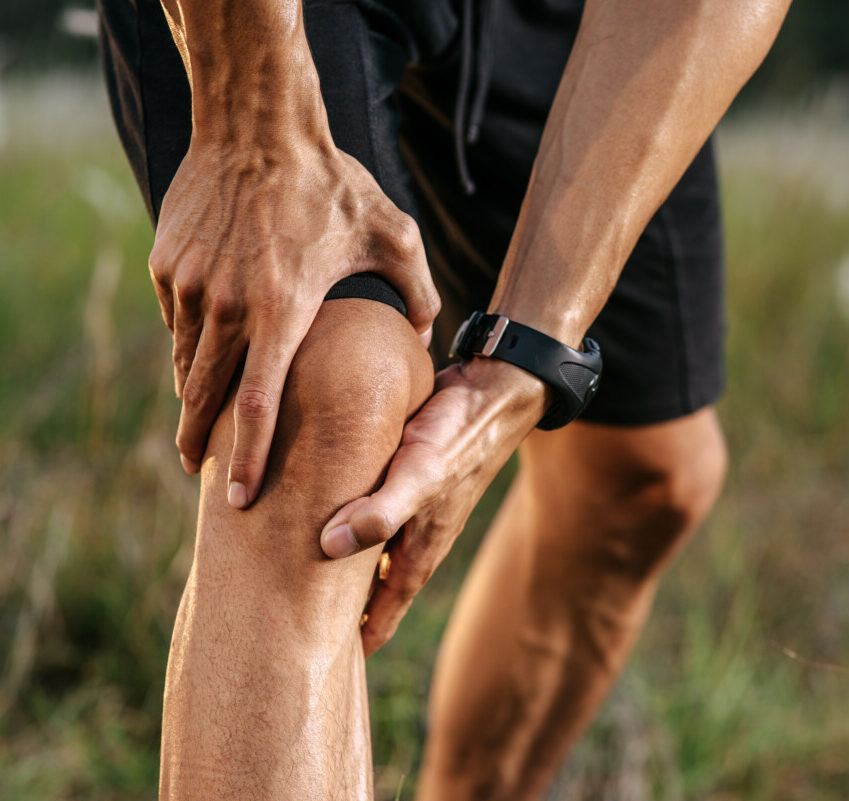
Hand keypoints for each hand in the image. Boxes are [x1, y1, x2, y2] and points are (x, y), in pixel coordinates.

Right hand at [150, 136, 439, 507]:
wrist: (258, 123)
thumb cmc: (332, 182)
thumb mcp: (393, 236)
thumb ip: (418, 293)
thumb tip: (427, 337)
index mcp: (284, 309)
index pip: (260, 403)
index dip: (248, 455)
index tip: (240, 493)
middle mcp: (229, 305)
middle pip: (208, 396)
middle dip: (202, 443)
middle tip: (201, 474)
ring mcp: (192, 284)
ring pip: (187, 360)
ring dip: (194, 396)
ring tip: (199, 425)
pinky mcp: (168, 263)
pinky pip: (177, 320)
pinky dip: (188, 345)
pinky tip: (201, 357)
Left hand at [319, 359, 549, 655]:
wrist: (493, 394)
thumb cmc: (459, 436)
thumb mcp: (420, 475)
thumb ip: (380, 511)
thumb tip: (327, 546)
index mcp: (418, 552)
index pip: (383, 615)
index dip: (353, 642)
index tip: (315, 664)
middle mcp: (414, 539)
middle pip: (372, 592)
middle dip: (340, 612)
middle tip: (294, 627)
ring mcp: (411, 512)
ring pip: (369, 555)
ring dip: (340, 570)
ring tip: (297, 579)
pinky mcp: (403, 482)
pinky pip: (370, 516)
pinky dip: (345, 525)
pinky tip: (320, 514)